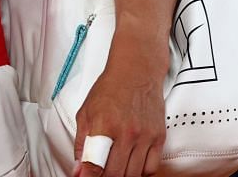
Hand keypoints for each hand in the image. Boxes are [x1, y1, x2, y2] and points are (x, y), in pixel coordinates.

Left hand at [74, 53, 165, 176]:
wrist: (137, 71)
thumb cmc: (110, 90)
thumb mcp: (85, 112)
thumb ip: (81, 144)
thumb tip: (78, 170)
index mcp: (104, 125)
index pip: (95, 163)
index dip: (88, 176)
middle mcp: (126, 132)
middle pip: (115, 174)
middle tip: (99, 173)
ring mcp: (145, 136)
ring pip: (133, 174)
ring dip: (122, 175)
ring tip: (115, 168)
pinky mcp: (158, 137)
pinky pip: (151, 168)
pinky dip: (140, 171)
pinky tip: (132, 164)